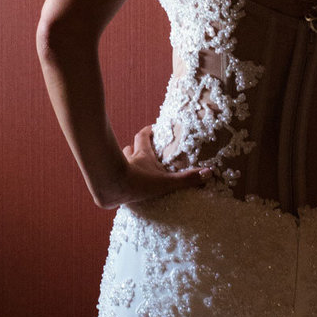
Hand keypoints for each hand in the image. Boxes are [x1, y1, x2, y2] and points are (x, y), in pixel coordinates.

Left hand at [97, 127, 211, 208]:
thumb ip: (187, 179)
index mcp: (142, 155)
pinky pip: (112, 176)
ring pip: (119, 160)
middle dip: (136, 147)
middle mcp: (128, 159)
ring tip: (132, 166)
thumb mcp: (166, 182)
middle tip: (143, 150)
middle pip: (129, 148)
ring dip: (125, 161)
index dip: (147, 131)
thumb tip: (209, 172)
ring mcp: (115, 168)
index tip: (153, 127)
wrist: (110, 189)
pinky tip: (120, 186)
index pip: (143, 136)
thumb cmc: (138, 182)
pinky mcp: (106, 181)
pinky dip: (116, 177)